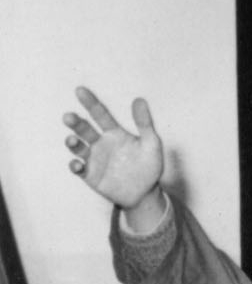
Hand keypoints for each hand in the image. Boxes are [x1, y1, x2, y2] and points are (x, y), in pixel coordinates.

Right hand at [63, 87, 165, 216]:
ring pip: (78, 148)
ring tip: (73, 140)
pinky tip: (78, 164)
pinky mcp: (90, 175)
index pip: (100, 114)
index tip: (80, 90)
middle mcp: (101, 143)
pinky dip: (75, 166)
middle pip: (84, 129)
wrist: (146, 193)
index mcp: (114, 133)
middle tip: (69, 117)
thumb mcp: (151, 143)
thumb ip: (144, 123)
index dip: (90, 102)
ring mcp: (94, 159)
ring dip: (73, 143)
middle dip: (75, 123)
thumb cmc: (149, 166)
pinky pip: (79, 169)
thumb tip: (140, 99)